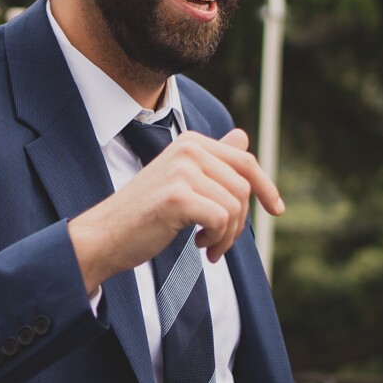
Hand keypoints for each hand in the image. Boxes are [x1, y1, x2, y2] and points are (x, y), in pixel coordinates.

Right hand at [68, 128, 282, 292]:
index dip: (267, 188)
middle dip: (241, 221)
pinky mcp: (177, 196)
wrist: (106, 235)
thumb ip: (212, 160)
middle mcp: (188, 148)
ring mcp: (182, 171)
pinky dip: (216, 239)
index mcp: (191, 142)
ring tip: (207, 245)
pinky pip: (221, 219)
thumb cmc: (145, 213)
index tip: (276, 210)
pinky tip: (198, 246)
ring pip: (235, 205)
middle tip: (220, 241)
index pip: (246, 161)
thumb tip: (243, 137)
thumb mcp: (182, 180)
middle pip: (244, 186)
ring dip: (227, 235)